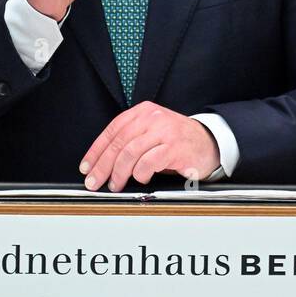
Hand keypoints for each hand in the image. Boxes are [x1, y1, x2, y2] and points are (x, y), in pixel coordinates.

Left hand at [79, 102, 220, 190]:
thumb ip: (131, 141)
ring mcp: (164, 131)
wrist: (209, 142)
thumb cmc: (177, 141)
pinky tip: (140, 178)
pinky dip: (140, 173)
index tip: (86, 166)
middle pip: (119, 142)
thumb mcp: (151, 133)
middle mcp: (152, 117)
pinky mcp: (175, 147)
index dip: (96, 150)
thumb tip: (103, 163)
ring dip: (119, 173)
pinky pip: (149, 162)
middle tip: (95, 182)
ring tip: (116, 185)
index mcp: (143, 112)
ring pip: (130, 152)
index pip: (112, 130)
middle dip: (103, 165)